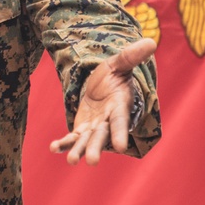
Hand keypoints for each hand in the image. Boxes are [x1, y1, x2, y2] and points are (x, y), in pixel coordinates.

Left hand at [49, 38, 155, 165]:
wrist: (102, 85)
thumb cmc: (114, 76)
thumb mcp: (119, 64)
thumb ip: (131, 56)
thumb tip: (151, 42)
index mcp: (119, 108)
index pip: (121, 122)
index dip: (120, 133)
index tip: (121, 147)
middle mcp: (108, 122)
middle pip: (102, 137)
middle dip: (96, 148)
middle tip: (91, 161)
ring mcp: (95, 128)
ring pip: (87, 142)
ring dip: (79, 151)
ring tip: (72, 161)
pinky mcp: (82, 129)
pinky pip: (72, 138)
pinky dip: (64, 144)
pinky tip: (53, 148)